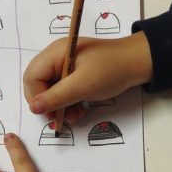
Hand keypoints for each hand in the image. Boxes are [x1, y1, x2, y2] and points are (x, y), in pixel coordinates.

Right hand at [24, 33, 152, 124]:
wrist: (140, 62)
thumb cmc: (112, 70)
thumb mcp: (83, 86)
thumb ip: (57, 97)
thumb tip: (33, 108)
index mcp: (55, 53)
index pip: (32, 77)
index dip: (36, 98)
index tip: (51, 113)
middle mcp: (56, 56)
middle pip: (38, 84)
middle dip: (48, 104)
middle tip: (60, 118)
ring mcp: (65, 65)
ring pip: (50, 90)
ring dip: (60, 106)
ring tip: (74, 117)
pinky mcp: (75, 73)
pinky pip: (62, 90)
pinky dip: (68, 102)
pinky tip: (79, 111)